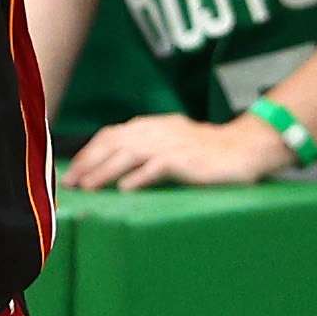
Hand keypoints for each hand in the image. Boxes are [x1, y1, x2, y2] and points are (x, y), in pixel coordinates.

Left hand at [66, 108, 297, 187]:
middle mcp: (158, 131)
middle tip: (71, 182)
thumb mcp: (172, 142)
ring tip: (88, 187)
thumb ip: (146, 148)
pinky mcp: (186, 160)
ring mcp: (172, 144)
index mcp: (153, 125)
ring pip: (129, 154)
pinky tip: (124, 190)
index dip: (90, 151)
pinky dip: (139, 178)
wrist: (244, 149)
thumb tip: (112, 167)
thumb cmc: (206, 152)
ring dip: (105, 171)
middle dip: (89, 162)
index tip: (73, 170)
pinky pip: (157, 167)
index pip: (112, 133)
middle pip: (114, 142)